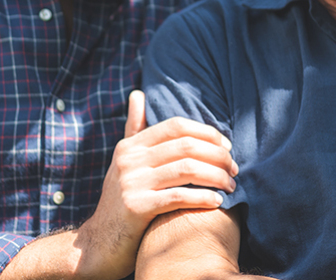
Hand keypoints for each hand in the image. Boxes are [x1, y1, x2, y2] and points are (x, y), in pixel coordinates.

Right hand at [75, 90, 238, 279]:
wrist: (100, 242)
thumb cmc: (121, 199)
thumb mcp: (125, 161)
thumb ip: (135, 128)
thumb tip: (138, 94)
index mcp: (131, 145)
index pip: (177, 126)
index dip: (207, 133)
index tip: (227, 147)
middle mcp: (129, 160)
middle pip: (186, 146)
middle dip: (218, 156)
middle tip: (235, 169)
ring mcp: (131, 183)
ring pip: (187, 170)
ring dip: (216, 177)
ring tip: (231, 185)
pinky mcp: (135, 208)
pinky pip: (178, 197)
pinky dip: (203, 198)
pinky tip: (217, 202)